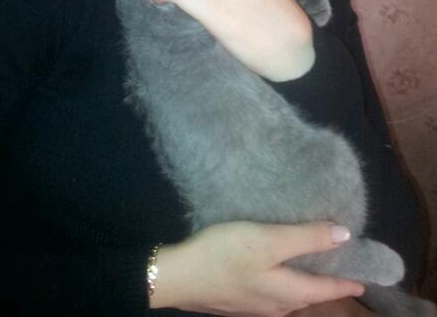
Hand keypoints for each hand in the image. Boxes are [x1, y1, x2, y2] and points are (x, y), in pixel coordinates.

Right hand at [150, 220, 364, 314]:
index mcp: (287, 292)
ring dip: (303, 282)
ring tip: (311, 264)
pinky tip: (275, 269)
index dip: (346, 281)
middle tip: (340, 266)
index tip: (364, 279)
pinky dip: (283, 281)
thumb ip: (306, 237)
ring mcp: (254, 306)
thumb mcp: (268, 239)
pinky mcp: (237, 300)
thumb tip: (345, 236)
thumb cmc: (225, 255)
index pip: (326, 289)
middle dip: (325, 283)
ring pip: (289, 296)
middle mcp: (275, 305)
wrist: (178, 277)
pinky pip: (271, 293)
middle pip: (308, 295)